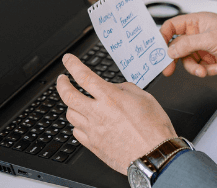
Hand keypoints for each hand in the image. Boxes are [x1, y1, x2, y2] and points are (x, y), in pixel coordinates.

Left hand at [56, 54, 176, 173]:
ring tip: (75, 102)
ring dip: (70, 105)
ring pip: (70, 114)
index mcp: (110, 97)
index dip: (72, 64)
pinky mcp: (94, 146)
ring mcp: (94, 131)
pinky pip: (77, 132)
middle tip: (62, 79)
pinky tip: (84, 123)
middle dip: (61, 84)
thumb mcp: (145, 98)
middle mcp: (98, 113)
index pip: (83, 76)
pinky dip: (77, 125)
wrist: (155, 157)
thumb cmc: (154, 130)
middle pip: (67, 95)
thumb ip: (126, 89)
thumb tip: (115, 88)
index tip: (68, 59)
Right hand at [160, 12, 216, 77]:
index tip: (158, 50)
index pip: (172, 27)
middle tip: (168, 70)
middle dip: (175, 59)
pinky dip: (207, 70)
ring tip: (204, 70)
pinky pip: (200, 68)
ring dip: (195, 68)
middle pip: (177, 47)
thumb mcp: (211, 39)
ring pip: (188, 61)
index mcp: (196, 22)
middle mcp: (198, 34)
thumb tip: (170, 49)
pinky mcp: (210, 60)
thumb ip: (188, 44)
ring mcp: (204, 48)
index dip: (163, 37)